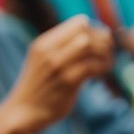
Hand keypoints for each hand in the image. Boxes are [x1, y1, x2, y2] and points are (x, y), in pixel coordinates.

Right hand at [0, 16, 112, 133]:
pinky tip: (101, 74)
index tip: (102, 42)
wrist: (23, 111)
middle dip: (104, 42)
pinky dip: (102, 68)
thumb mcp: (43, 60)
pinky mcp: (66, 82)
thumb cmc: (39, 86)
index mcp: (43, 42)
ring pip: (88, 47)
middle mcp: (48, 51)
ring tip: (107, 63)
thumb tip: (92, 35)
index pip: (79, 23)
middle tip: (109, 52)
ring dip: (104, 54)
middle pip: (85, 34)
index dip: (96, 31)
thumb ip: (60, 47)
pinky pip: (91, 67)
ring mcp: (56, 66)